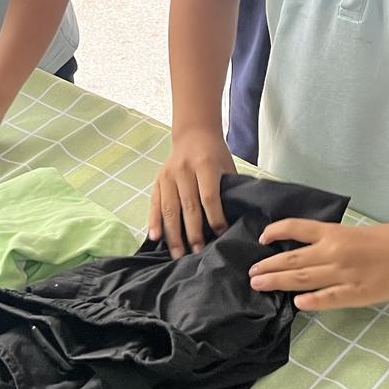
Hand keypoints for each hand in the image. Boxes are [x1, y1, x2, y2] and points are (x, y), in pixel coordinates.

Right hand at [149, 127, 235, 256]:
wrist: (194, 133)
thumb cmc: (215, 154)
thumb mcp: (226, 166)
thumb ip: (227, 190)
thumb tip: (234, 222)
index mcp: (205, 164)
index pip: (209, 196)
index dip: (215, 218)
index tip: (221, 236)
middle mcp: (184, 170)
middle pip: (188, 206)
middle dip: (194, 233)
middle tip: (198, 253)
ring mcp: (168, 175)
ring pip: (170, 209)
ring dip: (174, 234)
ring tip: (178, 255)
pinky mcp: (157, 180)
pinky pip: (154, 204)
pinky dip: (153, 221)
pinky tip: (155, 238)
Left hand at [250, 221, 388, 310]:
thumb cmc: (382, 241)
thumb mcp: (350, 234)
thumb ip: (327, 242)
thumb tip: (301, 251)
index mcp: (333, 233)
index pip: (297, 228)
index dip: (276, 231)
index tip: (261, 239)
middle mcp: (333, 251)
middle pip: (293, 258)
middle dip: (268, 266)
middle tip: (251, 274)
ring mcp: (342, 273)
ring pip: (303, 278)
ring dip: (278, 281)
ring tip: (259, 285)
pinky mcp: (355, 293)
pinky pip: (329, 297)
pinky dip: (311, 300)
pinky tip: (297, 303)